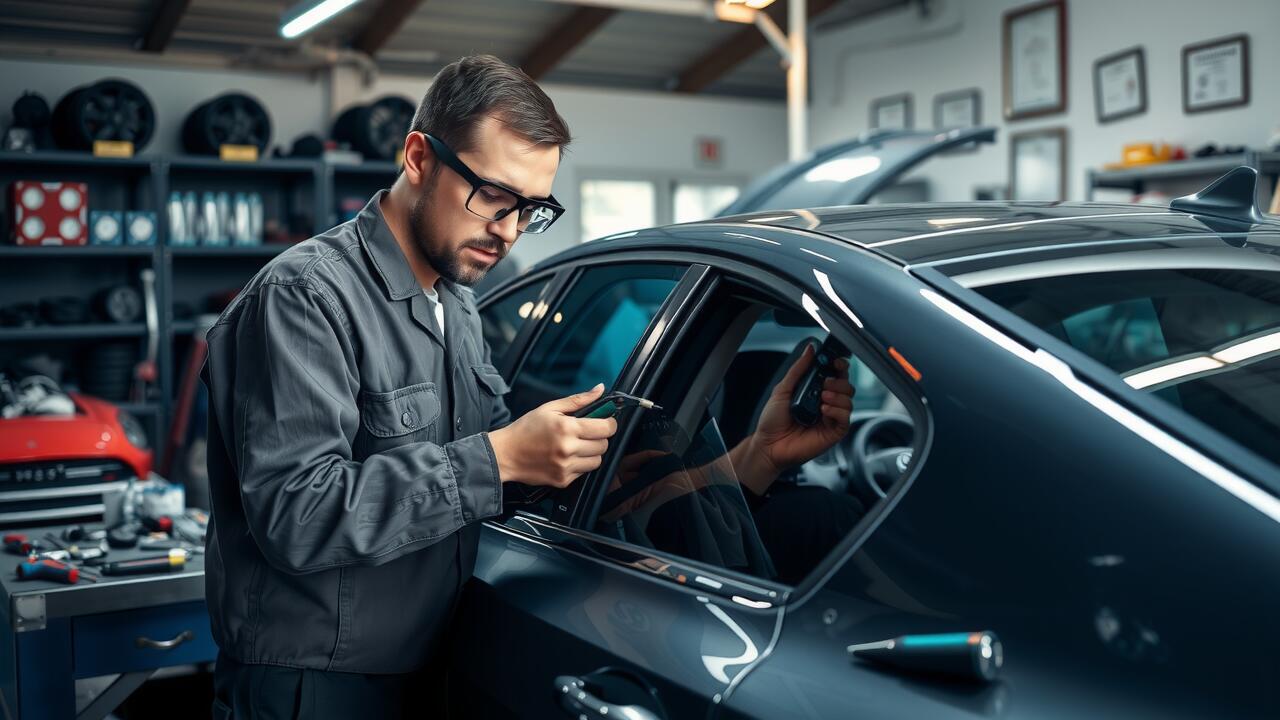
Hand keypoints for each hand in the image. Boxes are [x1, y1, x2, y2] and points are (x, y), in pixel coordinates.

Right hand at [488, 384, 617, 487]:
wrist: (505, 454)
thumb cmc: (525, 429)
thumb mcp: (550, 408)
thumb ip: (579, 400)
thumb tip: (600, 389)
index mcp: (567, 428)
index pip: (606, 428)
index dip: (609, 423)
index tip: (605, 421)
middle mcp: (568, 449)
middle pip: (603, 445)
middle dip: (599, 437)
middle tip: (587, 433)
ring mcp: (566, 467)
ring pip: (597, 461)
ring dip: (592, 453)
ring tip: (577, 446)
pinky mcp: (563, 480)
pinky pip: (584, 473)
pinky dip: (580, 464)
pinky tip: (566, 457)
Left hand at [750, 344, 853, 473]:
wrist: (768, 445)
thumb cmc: (773, 420)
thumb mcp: (783, 389)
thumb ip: (799, 369)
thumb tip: (811, 349)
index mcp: (816, 391)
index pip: (836, 375)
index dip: (839, 366)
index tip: (836, 362)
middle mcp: (826, 403)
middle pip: (847, 386)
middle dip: (838, 381)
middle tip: (824, 383)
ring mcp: (831, 418)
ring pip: (849, 401)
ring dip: (837, 395)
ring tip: (821, 397)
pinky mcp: (833, 433)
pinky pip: (845, 419)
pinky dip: (837, 411)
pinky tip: (824, 410)